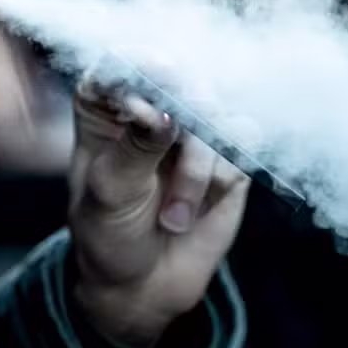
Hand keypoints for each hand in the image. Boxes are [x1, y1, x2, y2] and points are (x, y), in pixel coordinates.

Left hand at [67, 65, 248, 347]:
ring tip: (173, 217)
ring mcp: (193, 128)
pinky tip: (202, 204)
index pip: (121, 63)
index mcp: (107, 104)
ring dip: (199, 168)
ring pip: (214, 114)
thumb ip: (134, 148)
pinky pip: (241, 141)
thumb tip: (161, 112)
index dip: (141, 64)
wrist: (144, 284)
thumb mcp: (110, 193)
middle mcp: (152, 106)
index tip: (156, 78)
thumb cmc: (109, 233)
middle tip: (177, 143)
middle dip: (184, 118)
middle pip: (180, 77)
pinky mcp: (227, 152)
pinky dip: (223, 175)